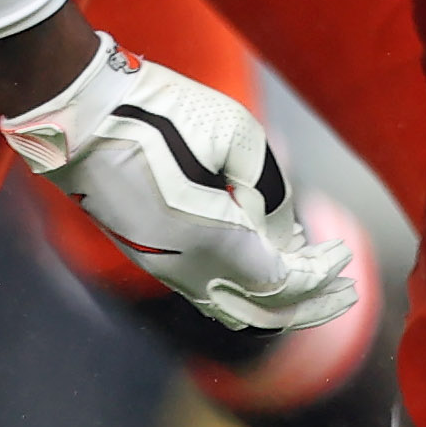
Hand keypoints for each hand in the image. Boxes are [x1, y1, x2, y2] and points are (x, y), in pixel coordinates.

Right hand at [0, 37, 349, 332]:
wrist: (79, 118)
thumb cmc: (161, 114)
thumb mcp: (236, 136)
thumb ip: (270, 192)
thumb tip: (282, 236)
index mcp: (212, 242)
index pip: (282, 281)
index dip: (318, 274)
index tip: (344, 255)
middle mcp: (186, 269)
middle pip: (262, 312)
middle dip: (310, 305)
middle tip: (346, 293)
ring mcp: (163, 268)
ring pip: (230, 310)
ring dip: (277, 306)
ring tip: (311, 289)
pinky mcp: (149, 258)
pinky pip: (205, 295)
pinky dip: (242, 292)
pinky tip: (261, 266)